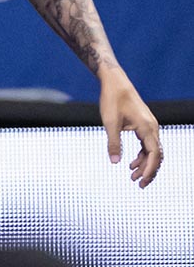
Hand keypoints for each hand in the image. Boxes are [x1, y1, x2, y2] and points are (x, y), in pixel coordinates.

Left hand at [98, 66, 161, 187]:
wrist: (114, 81)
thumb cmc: (112, 100)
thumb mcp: (110, 122)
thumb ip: (113, 143)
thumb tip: (115, 163)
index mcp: (147, 127)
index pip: (154, 154)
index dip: (150, 169)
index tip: (142, 181)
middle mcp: (152, 127)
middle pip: (157, 155)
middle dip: (149, 171)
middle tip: (138, 184)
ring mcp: (149, 126)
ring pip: (152, 151)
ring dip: (144, 164)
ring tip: (132, 176)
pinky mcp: (144, 124)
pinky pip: (147, 144)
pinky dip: (141, 155)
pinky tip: (130, 163)